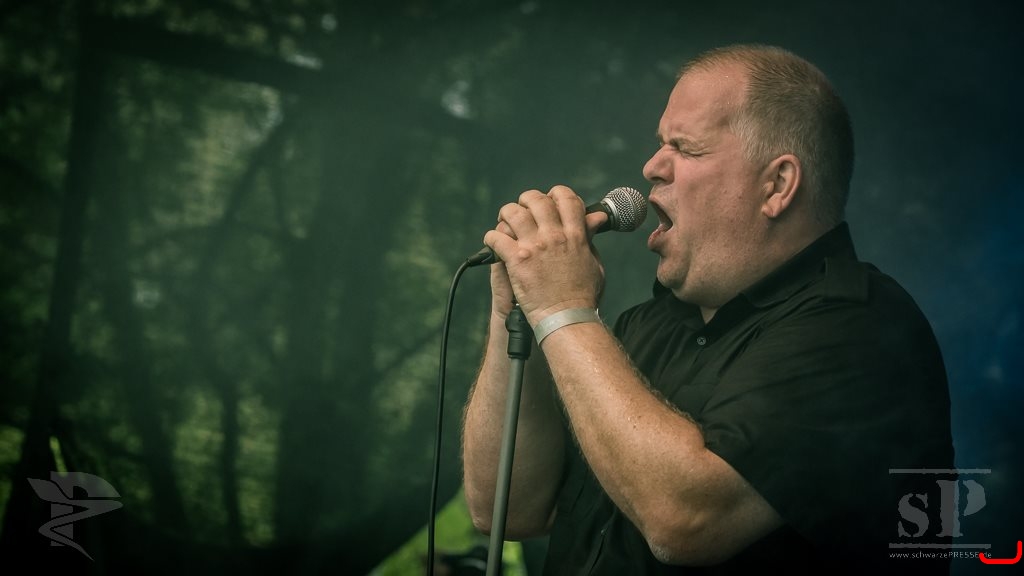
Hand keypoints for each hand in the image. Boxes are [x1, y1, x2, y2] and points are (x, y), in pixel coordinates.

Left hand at [483, 185, 606, 325]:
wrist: (565, 318)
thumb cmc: (582, 296)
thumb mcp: (594, 262)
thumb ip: (590, 238)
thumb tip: (594, 219)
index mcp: (575, 235)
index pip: (566, 198)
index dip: (556, 194)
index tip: (550, 200)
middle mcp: (554, 236)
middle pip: (536, 200)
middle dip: (527, 200)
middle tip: (523, 208)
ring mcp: (534, 247)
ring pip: (513, 213)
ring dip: (507, 214)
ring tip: (505, 222)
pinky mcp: (516, 260)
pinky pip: (496, 237)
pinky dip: (492, 238)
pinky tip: (494, 244)